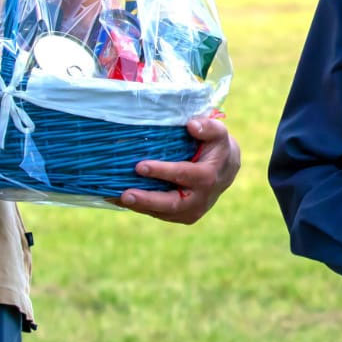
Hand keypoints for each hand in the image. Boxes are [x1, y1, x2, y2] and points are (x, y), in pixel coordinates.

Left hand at [120, 111, 239, 223]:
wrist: (226, 170)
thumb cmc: (217, 147)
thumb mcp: (219, 132)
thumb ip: (208, 127)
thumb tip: (191, 126)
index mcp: (208, 177)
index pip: (183, 174)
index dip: (162, 171)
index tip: (140, 166)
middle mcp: (200, 199)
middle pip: (171, 203)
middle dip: (147, 200)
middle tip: (125, 194)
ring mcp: (191, 211)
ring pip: (162, 212)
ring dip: (139, 206)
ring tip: (115, 197)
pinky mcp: (181, 216)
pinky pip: (159, 214)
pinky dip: (139, 207)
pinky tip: (118, 199)